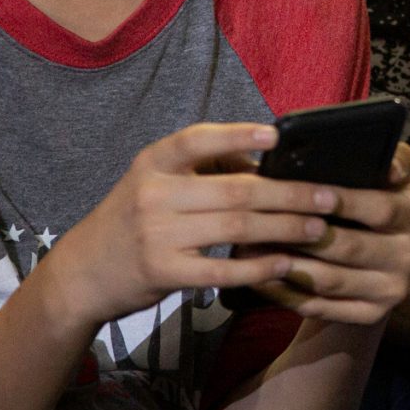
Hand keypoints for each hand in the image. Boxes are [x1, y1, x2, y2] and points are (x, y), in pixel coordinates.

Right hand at [37, 124, 331, 331]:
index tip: (278, 136)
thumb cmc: (134, 219)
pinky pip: (220, 271)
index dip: (238, 135)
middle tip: (328, 197)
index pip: (197, 140)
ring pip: (235, 228)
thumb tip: (266, 163)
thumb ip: (203, 169)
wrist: (81, 273)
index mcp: (154, 163)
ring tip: (319, 228)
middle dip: (288, 194)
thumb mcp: (155, 183)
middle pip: (235, 190)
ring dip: (284, 228)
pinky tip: (285, 264)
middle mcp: (153, 194)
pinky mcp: (162, 273)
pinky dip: (257, 267)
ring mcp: (156, 236)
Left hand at [248, 142, 409, 326]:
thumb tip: (389, 164)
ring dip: (287, 266)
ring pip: (330, 281)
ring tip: (251, 250)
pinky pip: (320, 308)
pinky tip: (261, 278)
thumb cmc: (372, 208)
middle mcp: (409, 257)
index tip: (307, 191)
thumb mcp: (386, 181)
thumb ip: (389, 160)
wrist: (380, 264)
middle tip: (263, 223)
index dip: (345, 201)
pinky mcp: (369, 316)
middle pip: (350, 248)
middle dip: (303, 236)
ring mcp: (390, 290)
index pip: (381, 208)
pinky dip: (286, 294)